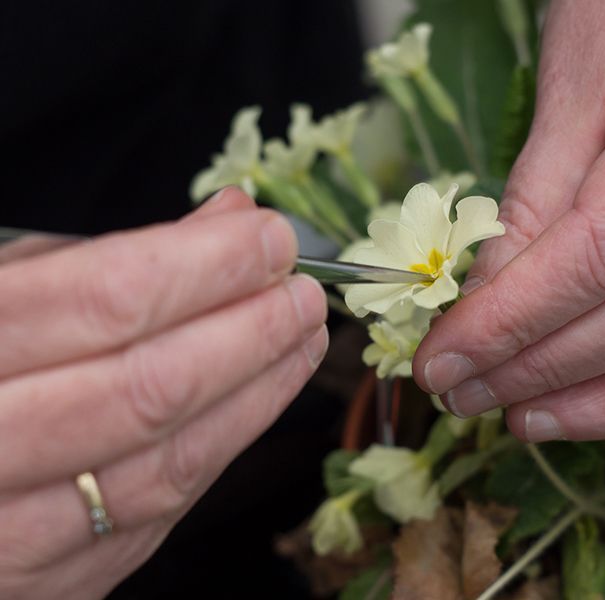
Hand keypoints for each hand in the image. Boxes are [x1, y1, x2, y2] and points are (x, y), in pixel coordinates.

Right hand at [0, 188, 327, 598]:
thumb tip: (229, 219)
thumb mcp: (5, 292)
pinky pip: (160, 513)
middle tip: (304, 294)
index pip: (109, 301)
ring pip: (167, 463)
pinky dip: (225, 444)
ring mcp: (13, 533)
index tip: (272, 239)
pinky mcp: (58, 579)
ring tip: (304, 338)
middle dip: (250, 331)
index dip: (210, 265)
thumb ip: (105, 260)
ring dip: (259, 392)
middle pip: (151, 388)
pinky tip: (263, 395)